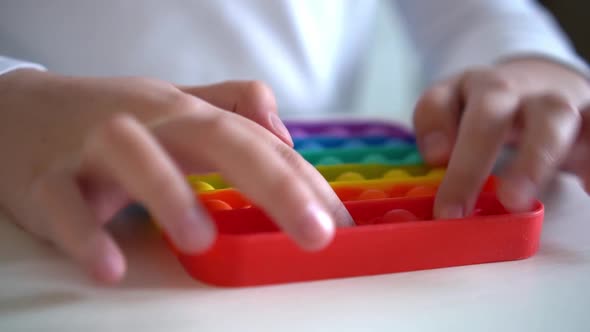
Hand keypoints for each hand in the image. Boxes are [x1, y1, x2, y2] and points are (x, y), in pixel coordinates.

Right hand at [0, 70, 351, 283]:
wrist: (14, 112)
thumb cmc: (110, 118)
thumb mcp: (175, 107)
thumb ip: (234, 112)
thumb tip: (287, 135)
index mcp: (184, 113)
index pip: (257, 140)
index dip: (303, 181)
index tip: (340, 224)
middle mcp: (146, 122)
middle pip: (215, 138)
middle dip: (272, 184)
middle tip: (315, 234)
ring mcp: (91, 147)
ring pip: (131, 155)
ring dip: (169, 194)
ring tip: (202, 240)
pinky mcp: (43, 179)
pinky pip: (62, 205)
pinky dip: (86, 235)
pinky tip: (110, 268)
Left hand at [413, 58, 589, 217]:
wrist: (547, 83)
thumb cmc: (490, 113)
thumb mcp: (455, 118)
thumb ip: (439, 135)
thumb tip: (437, 157)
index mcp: (465, 89)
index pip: (441, 100)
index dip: (435, 126)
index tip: (434, 160)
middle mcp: (508, 88)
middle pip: (490, 111)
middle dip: (471, 160)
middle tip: (457, 208)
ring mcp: (553, 100)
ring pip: (551, 115)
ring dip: (533, 160)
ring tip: (515, 202)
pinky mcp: (588, 116)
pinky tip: (588, 187)